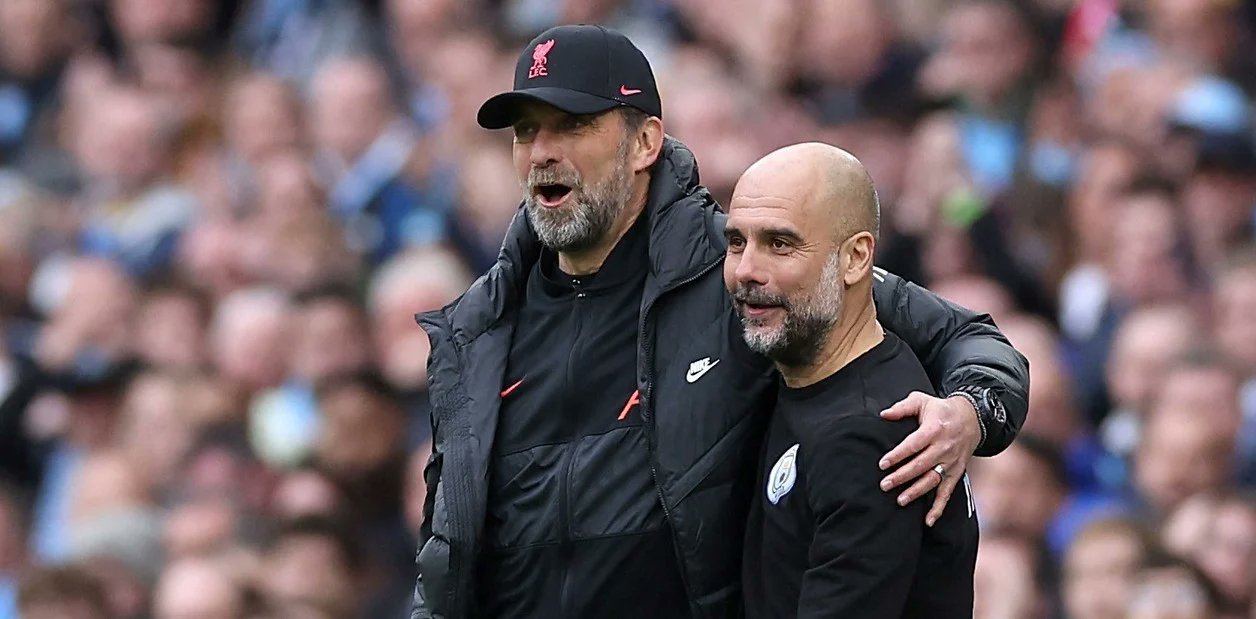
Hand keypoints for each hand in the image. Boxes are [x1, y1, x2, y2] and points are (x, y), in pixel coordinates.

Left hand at [877, 392, 980, 525]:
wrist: (971, 418)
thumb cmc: (940, 409)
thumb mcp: (922, 400)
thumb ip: (902, 407)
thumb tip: (883, 415)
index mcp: (934, 430)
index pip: (913, 445)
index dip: (897, 455)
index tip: (882, 464)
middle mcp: (944, 448)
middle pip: (921, 465)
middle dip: (902, 477)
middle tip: (884, 485)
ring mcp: (951, 462)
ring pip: (933, 480)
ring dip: (917, 492)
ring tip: (900, 500)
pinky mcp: (956, 473)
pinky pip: (947, 493)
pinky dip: (939, 508)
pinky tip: (928, 521)